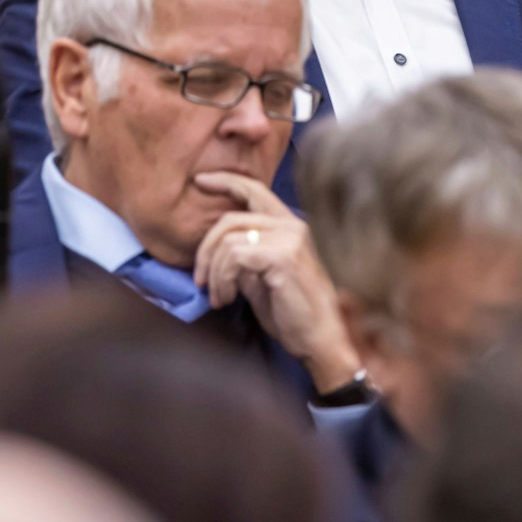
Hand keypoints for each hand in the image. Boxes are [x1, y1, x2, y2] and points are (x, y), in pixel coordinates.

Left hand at [191, 171, 358, 392]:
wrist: (322, 340)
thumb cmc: (295, 315)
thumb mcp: (262, 280)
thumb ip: (244, 258)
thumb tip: (216, 253)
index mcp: (290, 227)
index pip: (255, 191)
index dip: (225, 181)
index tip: (200, 182)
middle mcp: (293, 226)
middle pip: (231, 219)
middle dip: (205, 249)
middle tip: (199, 279)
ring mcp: (290, 239)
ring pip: (229, 241)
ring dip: (214, 273)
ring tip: (219, 297)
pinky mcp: (283, 257)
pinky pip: (234, 257)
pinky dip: (223, 279)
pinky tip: (227, 298)